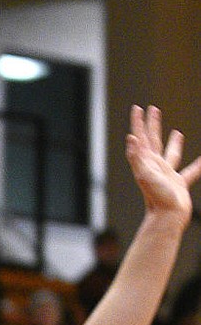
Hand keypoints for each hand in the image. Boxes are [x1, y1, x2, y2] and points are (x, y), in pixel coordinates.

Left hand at [125, 105, 200, 222]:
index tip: (139, 108)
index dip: (139, 122)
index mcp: (147, 161)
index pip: (141, 136)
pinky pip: (192, 170)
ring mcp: (167, 174)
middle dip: (152, 124)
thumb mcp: (144, 174)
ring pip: (171, 153)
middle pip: (153, 140)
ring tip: (177, 132)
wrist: (167, 217)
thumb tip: (131, 137)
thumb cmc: (156, 197)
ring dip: (173, 142)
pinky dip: (199, 164)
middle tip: (153, 109)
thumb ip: (136, 156)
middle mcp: (155, 165)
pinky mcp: (179, 183)